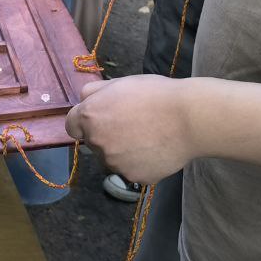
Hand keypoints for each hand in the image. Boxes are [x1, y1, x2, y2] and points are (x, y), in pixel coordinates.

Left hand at [65, 75, 194, 184]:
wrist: (188, 118)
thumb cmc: (154, 94)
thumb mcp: (120, 82)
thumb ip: (95, 91)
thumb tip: (84, 100)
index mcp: (90, 117)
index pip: (72, 126)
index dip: (85, 121)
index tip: (100, 118)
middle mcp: (98, 143)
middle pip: (94, 143)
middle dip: (106, 135)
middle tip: (132, 124)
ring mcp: (116, 164)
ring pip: (113, 159)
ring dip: (123, 151)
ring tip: (148, 136)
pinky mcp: (134, 178)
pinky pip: (132, 170)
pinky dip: (140, 163)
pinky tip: (156, 149)